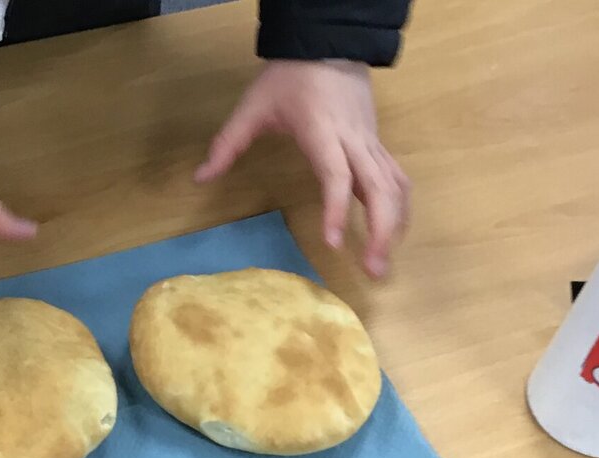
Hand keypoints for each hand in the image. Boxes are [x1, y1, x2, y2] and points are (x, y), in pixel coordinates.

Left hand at [195, 60, 409, 277]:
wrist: (327, 46)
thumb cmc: (290, 78)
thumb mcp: (252, 106)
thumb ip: (227, 144)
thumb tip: (200, 178)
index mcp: (322, 132)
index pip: (337, 176)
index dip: (337, 209)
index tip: (334, 242)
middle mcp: (353, 141)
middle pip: (381, 189)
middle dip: (382, 231)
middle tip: (373, 270)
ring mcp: (371, 143)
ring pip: (396, 186)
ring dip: (395, 225)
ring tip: (382, 262)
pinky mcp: (378, 146)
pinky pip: (396, 180)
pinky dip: (398, 209)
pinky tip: (391, 234)